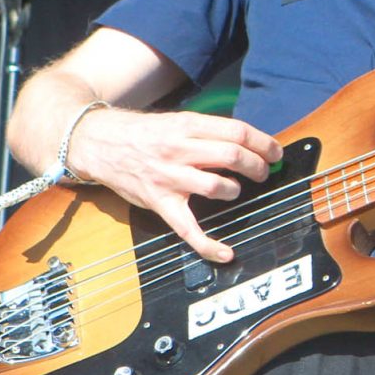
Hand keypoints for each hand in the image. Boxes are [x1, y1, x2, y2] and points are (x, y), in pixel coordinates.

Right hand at [67, 108, 284, 262]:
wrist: (99, 142)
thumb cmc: (143, 133)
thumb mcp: (176, 121)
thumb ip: (207, 132)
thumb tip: (246, 144)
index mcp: (188, 125)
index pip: (237, 131)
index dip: (263, 143)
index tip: (275, 151)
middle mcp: (180, 149)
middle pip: (233, 156)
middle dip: (257, 166)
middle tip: (263, 172)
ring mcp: (169, 177)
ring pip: (217, 186)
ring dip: (235, 190)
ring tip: (235, 190)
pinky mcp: (159, 202)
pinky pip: (188, 229)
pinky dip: (208, 244)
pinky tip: (225, 253)